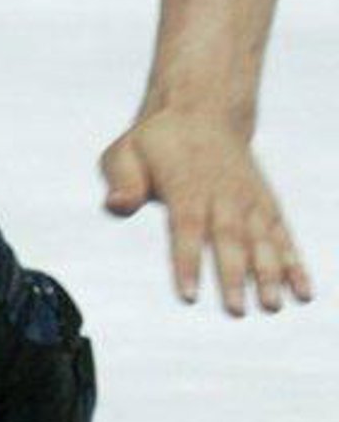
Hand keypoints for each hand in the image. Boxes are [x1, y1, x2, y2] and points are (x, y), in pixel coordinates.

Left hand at [101, 108, 312, 313]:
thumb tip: (116, 204)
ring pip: (262, 238)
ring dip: (270, 274)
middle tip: (236, 310)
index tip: (189, 294)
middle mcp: (222, 193)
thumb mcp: (126, 151)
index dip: (187, 260)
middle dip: (234, 275)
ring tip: (273, 306)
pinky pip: (283, 235)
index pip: (186, 226)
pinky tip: (304, 291)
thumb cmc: (155, 141)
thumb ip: (122, 180)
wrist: (202, 111)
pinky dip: (295, 263)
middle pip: (229, 237)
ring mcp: (248, 198)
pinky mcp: (266, 203)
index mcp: (185, 184)